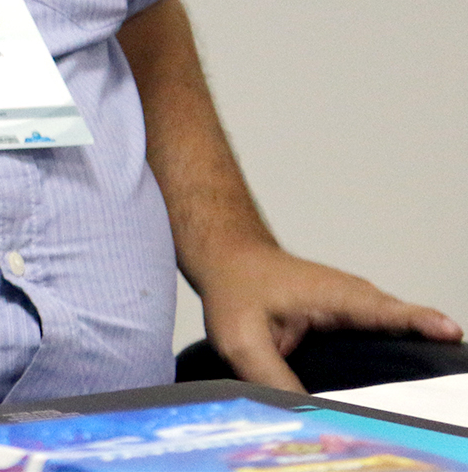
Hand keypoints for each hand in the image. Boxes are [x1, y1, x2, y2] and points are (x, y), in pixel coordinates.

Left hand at [198, 241, 462, 389]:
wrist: (228, 258)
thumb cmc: (235, 289)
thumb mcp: (241, 340)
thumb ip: (273, 379)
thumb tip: (309, 417)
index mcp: (337, 298)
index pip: (388, 313)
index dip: (421, 325)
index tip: (451, 334)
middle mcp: (357, 299)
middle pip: (407, 331)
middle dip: (427, 358)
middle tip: (444, 390)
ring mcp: (360, 307)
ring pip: (399, 336)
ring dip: (416, 361)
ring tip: (427, 397)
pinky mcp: (355, 318)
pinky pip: (386, 339)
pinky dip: (397, 358)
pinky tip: (400, 391)